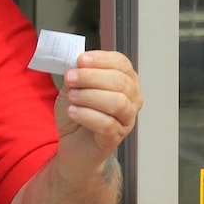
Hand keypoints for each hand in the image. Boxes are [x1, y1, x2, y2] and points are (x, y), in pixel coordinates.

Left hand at [57, 50, 142, 172]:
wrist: (73, 144)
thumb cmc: (79, 113)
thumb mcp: (74, 87)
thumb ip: (78, 74)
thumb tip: (76, 63)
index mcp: (126, 80)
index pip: (121, 63)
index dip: (102, 59)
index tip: (81, 59)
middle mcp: (132, 99)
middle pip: (120, 82)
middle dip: (92, 77)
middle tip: (71, 77)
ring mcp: (127, 119)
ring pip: (117, 103)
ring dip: (90, 96)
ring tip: (72, 96)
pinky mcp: (116, 138)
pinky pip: (106, 124)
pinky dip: (86, 115)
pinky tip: (73, 111)